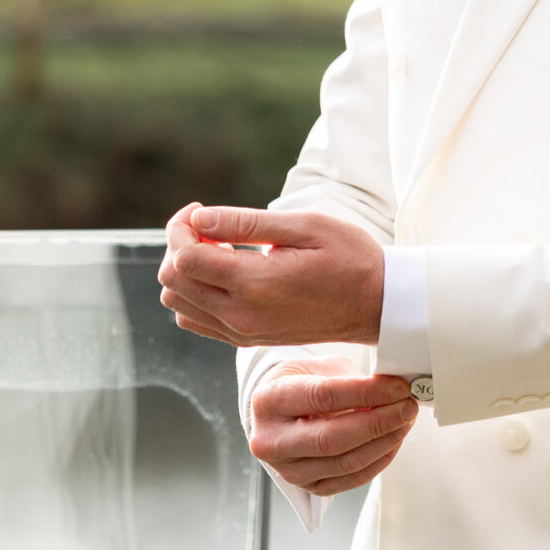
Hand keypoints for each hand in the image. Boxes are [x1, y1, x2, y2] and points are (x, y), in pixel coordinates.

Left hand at [159, 201, 385, 346]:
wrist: (376, 304)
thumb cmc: (349, 258)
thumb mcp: (305, 226)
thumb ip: (247, 222)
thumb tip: (199, 218)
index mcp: (256, 283)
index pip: (184, 258)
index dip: (179, 227)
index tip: (199, 210)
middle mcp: (242, 314)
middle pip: (173, 281)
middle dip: (179, 245)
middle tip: (209, 225)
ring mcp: (242, 332)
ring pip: (178, 302)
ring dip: (187, 270)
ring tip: (220, 248)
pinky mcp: (246, 338)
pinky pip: (196, 319)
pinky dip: (196, 292)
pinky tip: (224, 272)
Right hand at [249, 360, 417, 497]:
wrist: (278, 411)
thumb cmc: (299, 384)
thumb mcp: (320, 368)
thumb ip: (352, 379)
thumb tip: (392, 392)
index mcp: (270, 401)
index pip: (323, 397)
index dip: (366, 393)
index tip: (397, 388)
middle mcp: (272, 440)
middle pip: (333, 438)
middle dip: (379, 422)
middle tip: (407, 407)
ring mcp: (288, 469)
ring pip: (346, 462)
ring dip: (384, 442)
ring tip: (404, 421)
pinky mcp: (308, 486)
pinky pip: (351, 479)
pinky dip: (378, 460)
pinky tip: (392, 440)